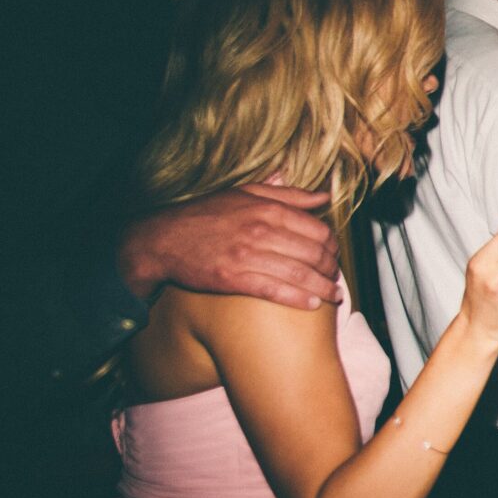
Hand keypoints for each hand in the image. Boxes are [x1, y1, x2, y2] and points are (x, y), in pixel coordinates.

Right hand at [116, 179, 340, 308]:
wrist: (162, 239)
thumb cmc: (206, 214)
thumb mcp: (244, 193)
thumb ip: (287, 194)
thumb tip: (323, 196)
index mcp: (267, 210)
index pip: (318, 229)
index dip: (333, 245)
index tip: (335, 253)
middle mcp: (261, 232)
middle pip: (314, 253)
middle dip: (331, 268)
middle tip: (336, 276)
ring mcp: (247, 256)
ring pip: (300, 274)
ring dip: (323, 288)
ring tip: (334, 295)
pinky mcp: (234, 279)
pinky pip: (275, 291)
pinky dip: (298, 299)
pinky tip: (312, 304)